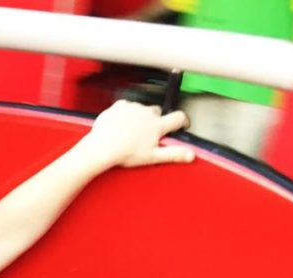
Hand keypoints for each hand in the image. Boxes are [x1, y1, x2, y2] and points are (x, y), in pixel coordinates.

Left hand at [79, 100, 193, 169]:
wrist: (101, 148)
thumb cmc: (125, 153)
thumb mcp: (152, 157)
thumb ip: (173, 154)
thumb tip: (191, 155)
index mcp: (157, 125)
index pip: (178, 117)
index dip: (182, 122)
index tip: (180, 125)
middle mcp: (147, 112)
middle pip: (158, 113)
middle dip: (155, 122)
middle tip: (146, 135)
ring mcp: (133, 107)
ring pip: (142, 110)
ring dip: (139, 118)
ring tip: (130, 132)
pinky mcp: (119, 105)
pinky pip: (126, 107)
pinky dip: (125, 114)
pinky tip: (120, 126)